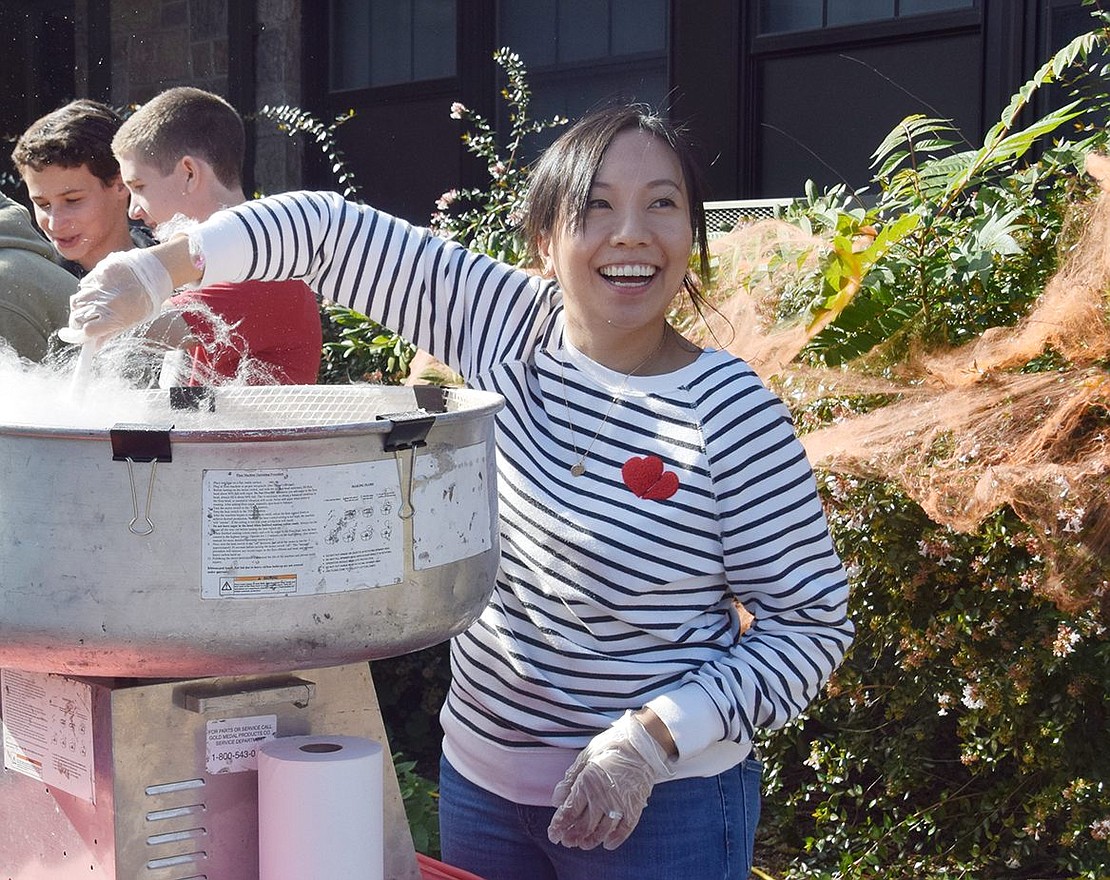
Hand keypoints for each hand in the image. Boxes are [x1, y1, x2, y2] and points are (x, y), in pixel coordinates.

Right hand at [61, 249, 175, 345]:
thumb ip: (111, 333)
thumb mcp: (132, 321)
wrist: (154, 274)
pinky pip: (84, 285)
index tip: (73, 336)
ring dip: (78, 308)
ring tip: (87, 308)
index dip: (78, 335)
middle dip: (75, 323)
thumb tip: (94, 346)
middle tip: (78, 324)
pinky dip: (85, 292)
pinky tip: (95, 293)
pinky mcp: (99, 273)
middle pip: (77, 316)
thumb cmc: (146, 301)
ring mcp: (101, 286)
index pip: (88, 330)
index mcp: (116, 317)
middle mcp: (106, 302)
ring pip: (76, 300)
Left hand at [548, 710, 673, 850]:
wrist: (642, 744)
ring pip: (602, 831)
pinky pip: (624, 829)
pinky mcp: (634, 807)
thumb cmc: (611, 746)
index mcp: (587, 783)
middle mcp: (601, 797)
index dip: (559, 826)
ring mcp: (619, 804)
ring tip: (583, 845)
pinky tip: (608, 844)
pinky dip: (615, 839)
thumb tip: (556, 800)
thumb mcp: (586, 756)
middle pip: (584, 825)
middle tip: (567, 842)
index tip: (553, 835)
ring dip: (591, 840)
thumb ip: (571, 779)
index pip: (569, 812)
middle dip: (573, 836)